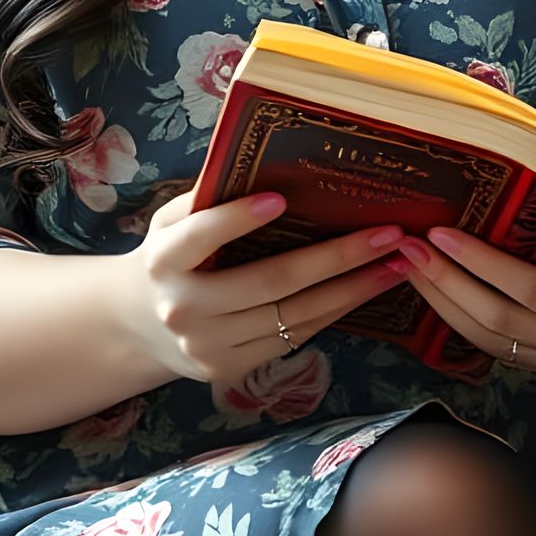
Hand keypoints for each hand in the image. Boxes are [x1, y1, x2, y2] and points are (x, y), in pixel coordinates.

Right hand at [114, 185, 414, 388]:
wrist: (138, 327)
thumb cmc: (169, 258)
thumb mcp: (170, 223)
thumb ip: (207, 201)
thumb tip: (267, 167)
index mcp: (163, 260)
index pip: (200, 236)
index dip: (237, 219)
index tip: (280, 199)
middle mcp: (184, 308)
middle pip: (271, 281)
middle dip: (338, 257)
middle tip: (388, 234)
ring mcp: (209, 345)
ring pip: (294, 315)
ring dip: (353, 289)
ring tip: (397, 263)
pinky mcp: (232, 368)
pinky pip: (296, 337)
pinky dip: (336, 311)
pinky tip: (367, 289)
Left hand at [390, 210, 535, 388]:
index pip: (533, 293)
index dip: (484, 265)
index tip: (443, 234)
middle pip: (497, 322)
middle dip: (446, 284)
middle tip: (407, 246)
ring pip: (490, 343)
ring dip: (444, 306)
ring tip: (409, 268)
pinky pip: (499, 351)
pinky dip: (462, 324)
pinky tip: (437, 295)